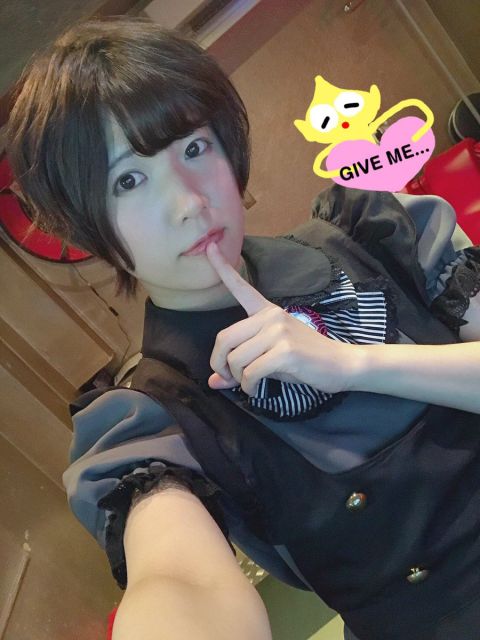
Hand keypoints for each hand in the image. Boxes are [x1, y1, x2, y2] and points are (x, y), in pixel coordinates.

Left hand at [205, 241, 356, 394]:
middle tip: (227, 377)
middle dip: (219, 363)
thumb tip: (214, 382)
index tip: (210, 246)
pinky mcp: (285, 351)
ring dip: (237, 379)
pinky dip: (249, 386)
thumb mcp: (269, 358)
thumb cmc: (304, 360)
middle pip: (224, 339)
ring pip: (236, 359)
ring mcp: (278, 332)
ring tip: (249, 384)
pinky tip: (256, 389)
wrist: (341, 364)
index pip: (241, 287)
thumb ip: (241, 366)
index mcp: (266, 312)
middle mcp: (270, 316)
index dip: (222, 267)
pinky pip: (251, 372)